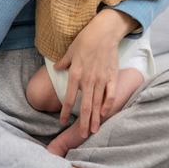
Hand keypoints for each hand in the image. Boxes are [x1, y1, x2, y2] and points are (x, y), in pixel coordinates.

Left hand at [54, 8, 135, 129]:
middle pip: (85, 106)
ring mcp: (101, 79)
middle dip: (83, 122)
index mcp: (75, 74)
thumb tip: (56, 69)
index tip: (62, 122)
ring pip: (98, 103)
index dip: (65, 112)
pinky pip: (111, 94)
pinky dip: (108, 104)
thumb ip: (64, 63)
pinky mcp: (112, 76)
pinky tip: (106, 114)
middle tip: (82, 136)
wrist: (104, 32)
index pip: (69, 98)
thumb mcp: (70, 51)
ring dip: (96, 118)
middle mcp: (88, 79)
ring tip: (94, 131)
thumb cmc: (85, 40)